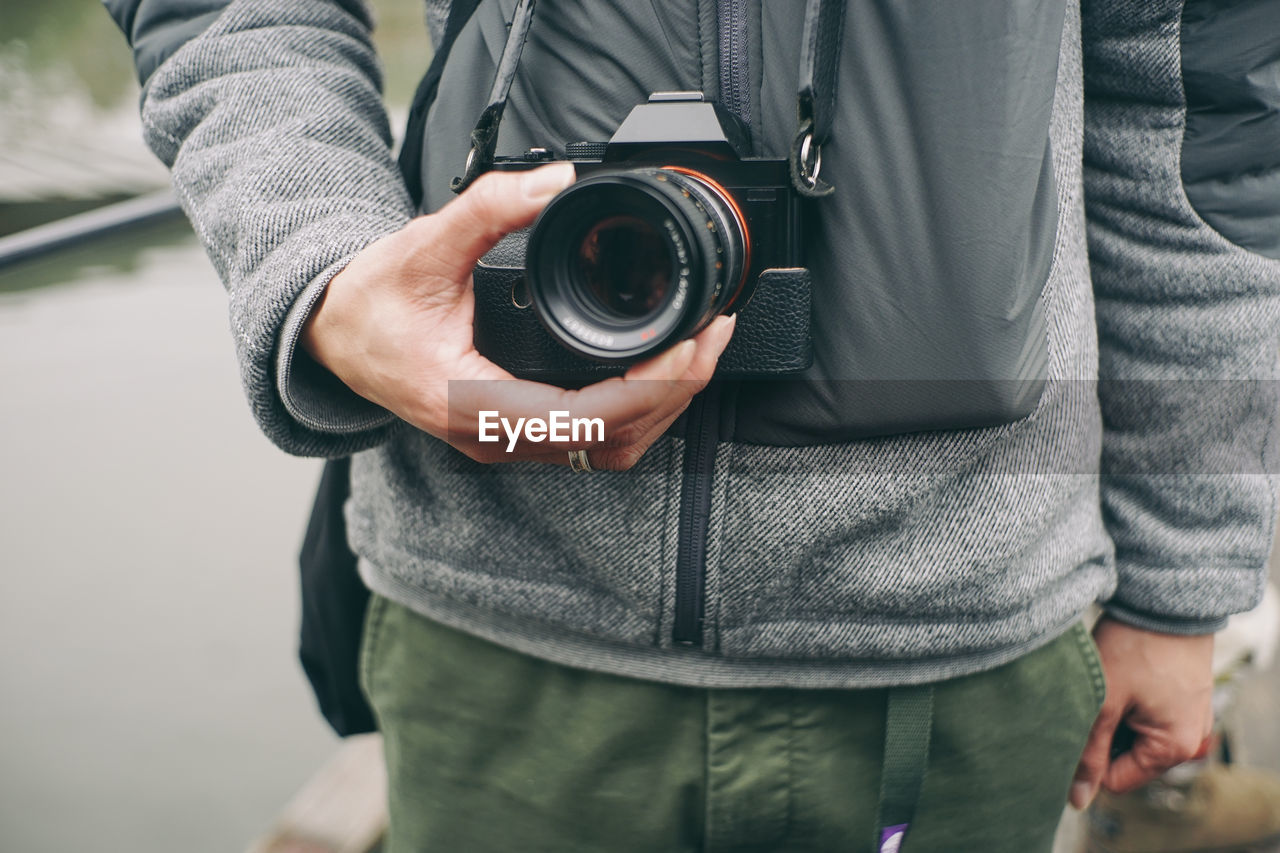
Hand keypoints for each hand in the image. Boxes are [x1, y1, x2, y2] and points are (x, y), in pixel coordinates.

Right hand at [301, 163, 735, 468]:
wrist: (334, 336)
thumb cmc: (370, 303)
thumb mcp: (422, 247)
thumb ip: (487, 208)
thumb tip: (554, 180)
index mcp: (471, 402)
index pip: (582, 420)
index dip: (649, 388)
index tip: (690, 344)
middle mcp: (494, 437)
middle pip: (610, 441)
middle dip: (674, 392)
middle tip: (713, 336)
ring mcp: (506, 442)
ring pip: (606, 450)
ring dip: (661, 408)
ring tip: (698, 352)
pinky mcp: (516, 434)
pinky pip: (590, 442)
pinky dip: (635, 412)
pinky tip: (658, 375)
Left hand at [1069, 616, 1214, 808]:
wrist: (1166, 596)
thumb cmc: (1135, 646)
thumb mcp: (1103, 700)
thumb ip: (1089, 752)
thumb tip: (1077, 800)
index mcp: (1175, 747)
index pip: (1117, 779)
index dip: (1088, 758)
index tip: (1074, 724)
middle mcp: (1191, 738)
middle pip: (1127, 756)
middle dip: (1102, 733)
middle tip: (1091, 697)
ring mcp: (1189, 715)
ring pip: (1133, 732)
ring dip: (1113, 714)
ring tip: (1106, 682)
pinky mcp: (1183, 695)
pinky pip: (1147, 712)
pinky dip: (1127, 699)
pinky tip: (1119, 673)